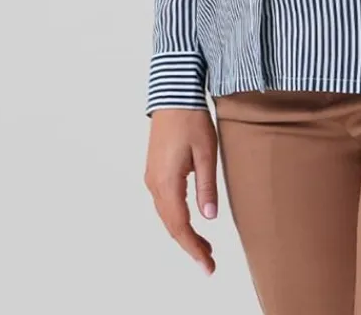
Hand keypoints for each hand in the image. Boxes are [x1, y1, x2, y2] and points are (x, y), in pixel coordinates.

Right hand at [144, 108, 219, 275]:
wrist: (173, 95)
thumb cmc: (192, 120)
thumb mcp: (206, 152)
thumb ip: (207, 186)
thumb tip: (209, 217)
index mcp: (167, 182)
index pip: (180, 226)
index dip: (194, 249)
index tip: (208, 266)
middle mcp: (155, 184)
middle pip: (171, 225)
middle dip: (190, 246)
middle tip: (209, 263)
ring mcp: (151, 177)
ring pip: (166, 216)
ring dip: (183, 233)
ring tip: (204, 247)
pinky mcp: (154, 171)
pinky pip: (164, 204)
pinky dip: (177, 218)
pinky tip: (190, 221)